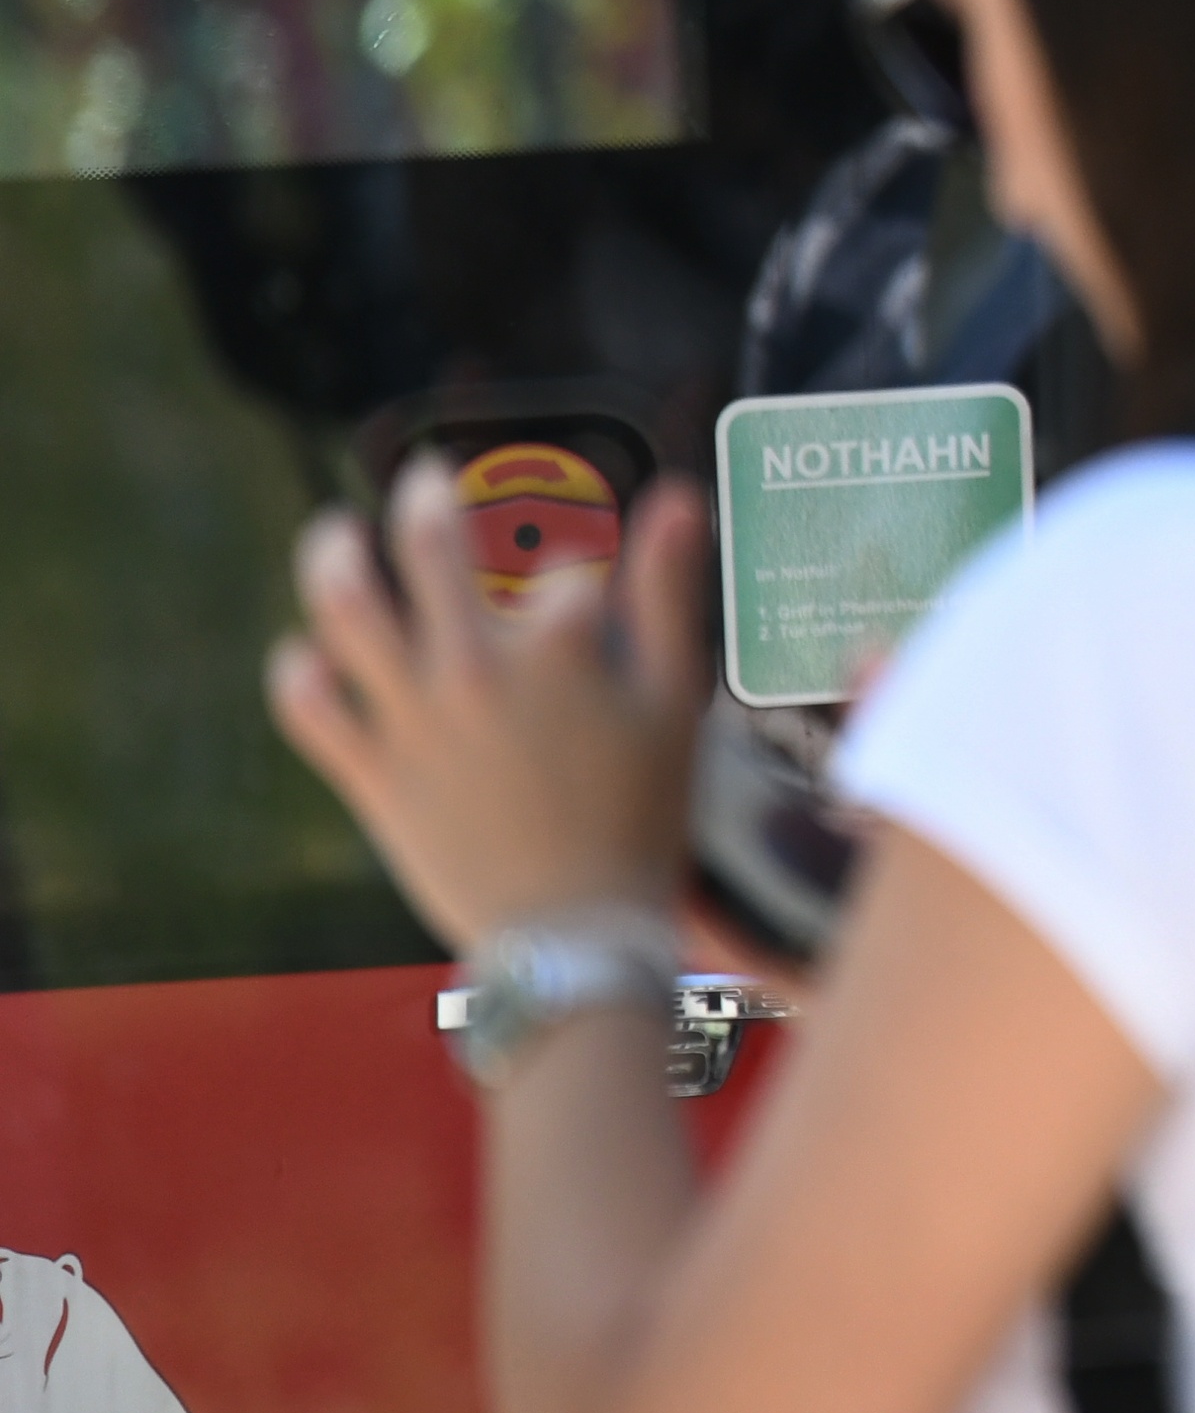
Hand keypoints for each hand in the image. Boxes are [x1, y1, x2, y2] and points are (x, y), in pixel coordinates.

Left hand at [267, 455, 716, 955]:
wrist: (571, 935)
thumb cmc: (640, 818)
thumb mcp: (677, 702)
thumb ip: (672, 594)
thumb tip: (675, 499)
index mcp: (556, 649)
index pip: (564, 569)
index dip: (583, 571)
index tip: (589, 587)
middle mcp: (473, 670)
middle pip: (428, 550)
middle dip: (425, 499)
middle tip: (424, 477)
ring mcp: (414, 721)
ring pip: (346, 613)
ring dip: (333, 559)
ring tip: (333, 534)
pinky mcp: (372, 773)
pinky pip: (310, 710)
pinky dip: (298, 675)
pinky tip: (307, 656)